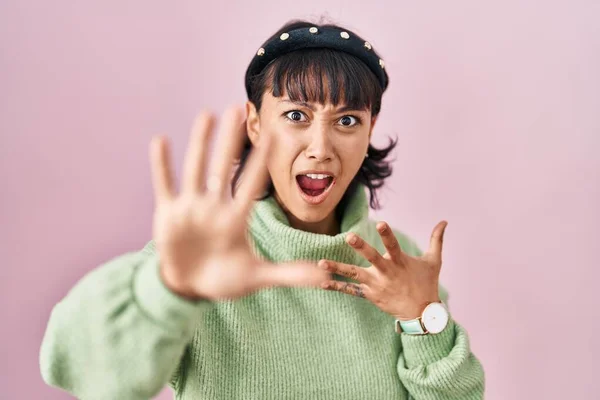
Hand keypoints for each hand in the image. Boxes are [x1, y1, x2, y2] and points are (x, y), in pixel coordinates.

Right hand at [149, 106, 329, 300]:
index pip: (251, 185)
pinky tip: (160, 140)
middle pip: (224, 167)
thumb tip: (323, 276)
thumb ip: (288, 273)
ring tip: (206, 115)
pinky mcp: (169, 214)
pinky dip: (162, 165)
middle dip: (231, 140)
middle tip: (238, 109)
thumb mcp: (256, 277)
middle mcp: (215, 207)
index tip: (273, 136)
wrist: (189, 287)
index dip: (260, 162)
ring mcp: (192, 208)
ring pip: (196, 169)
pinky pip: (165, 185)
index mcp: (236, 219)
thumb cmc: (224, 280)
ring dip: (200, 143)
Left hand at [318, 221, 447, 319]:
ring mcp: (377, 285)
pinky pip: (351, 290)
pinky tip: (322, 283)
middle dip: (361, 248)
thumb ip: (436, 240)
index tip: (380, 223)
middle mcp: (387, 273)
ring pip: (354, 275)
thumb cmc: (427, 283)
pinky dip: (337, 286)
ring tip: (320, 263)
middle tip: (349, 236)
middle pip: (372, 258)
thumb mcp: (434, 261)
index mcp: (401, 262)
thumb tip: (444, 221)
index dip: (387, 234)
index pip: (393, 245)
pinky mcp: (370, 295)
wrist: (421, 313)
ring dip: (338, 268)